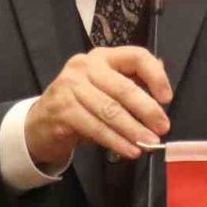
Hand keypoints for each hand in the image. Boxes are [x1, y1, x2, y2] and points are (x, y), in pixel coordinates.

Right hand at [24, 46, 172, 165]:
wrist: (40, 124)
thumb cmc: (80, 105)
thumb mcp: (106, 90)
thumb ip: (132, 82)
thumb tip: (162, 78)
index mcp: (102, 57)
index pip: (136, 56)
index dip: (155, 76)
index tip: (166, 98)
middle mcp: (85, 66)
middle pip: (124, 87)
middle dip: (147, 110)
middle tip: (163, 128)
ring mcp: (71, 86)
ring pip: (111, 110)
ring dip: (134, 130)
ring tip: (149, 143)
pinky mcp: (63, 110)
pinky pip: (96, 128)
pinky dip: (116, 142)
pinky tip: (130, 150)